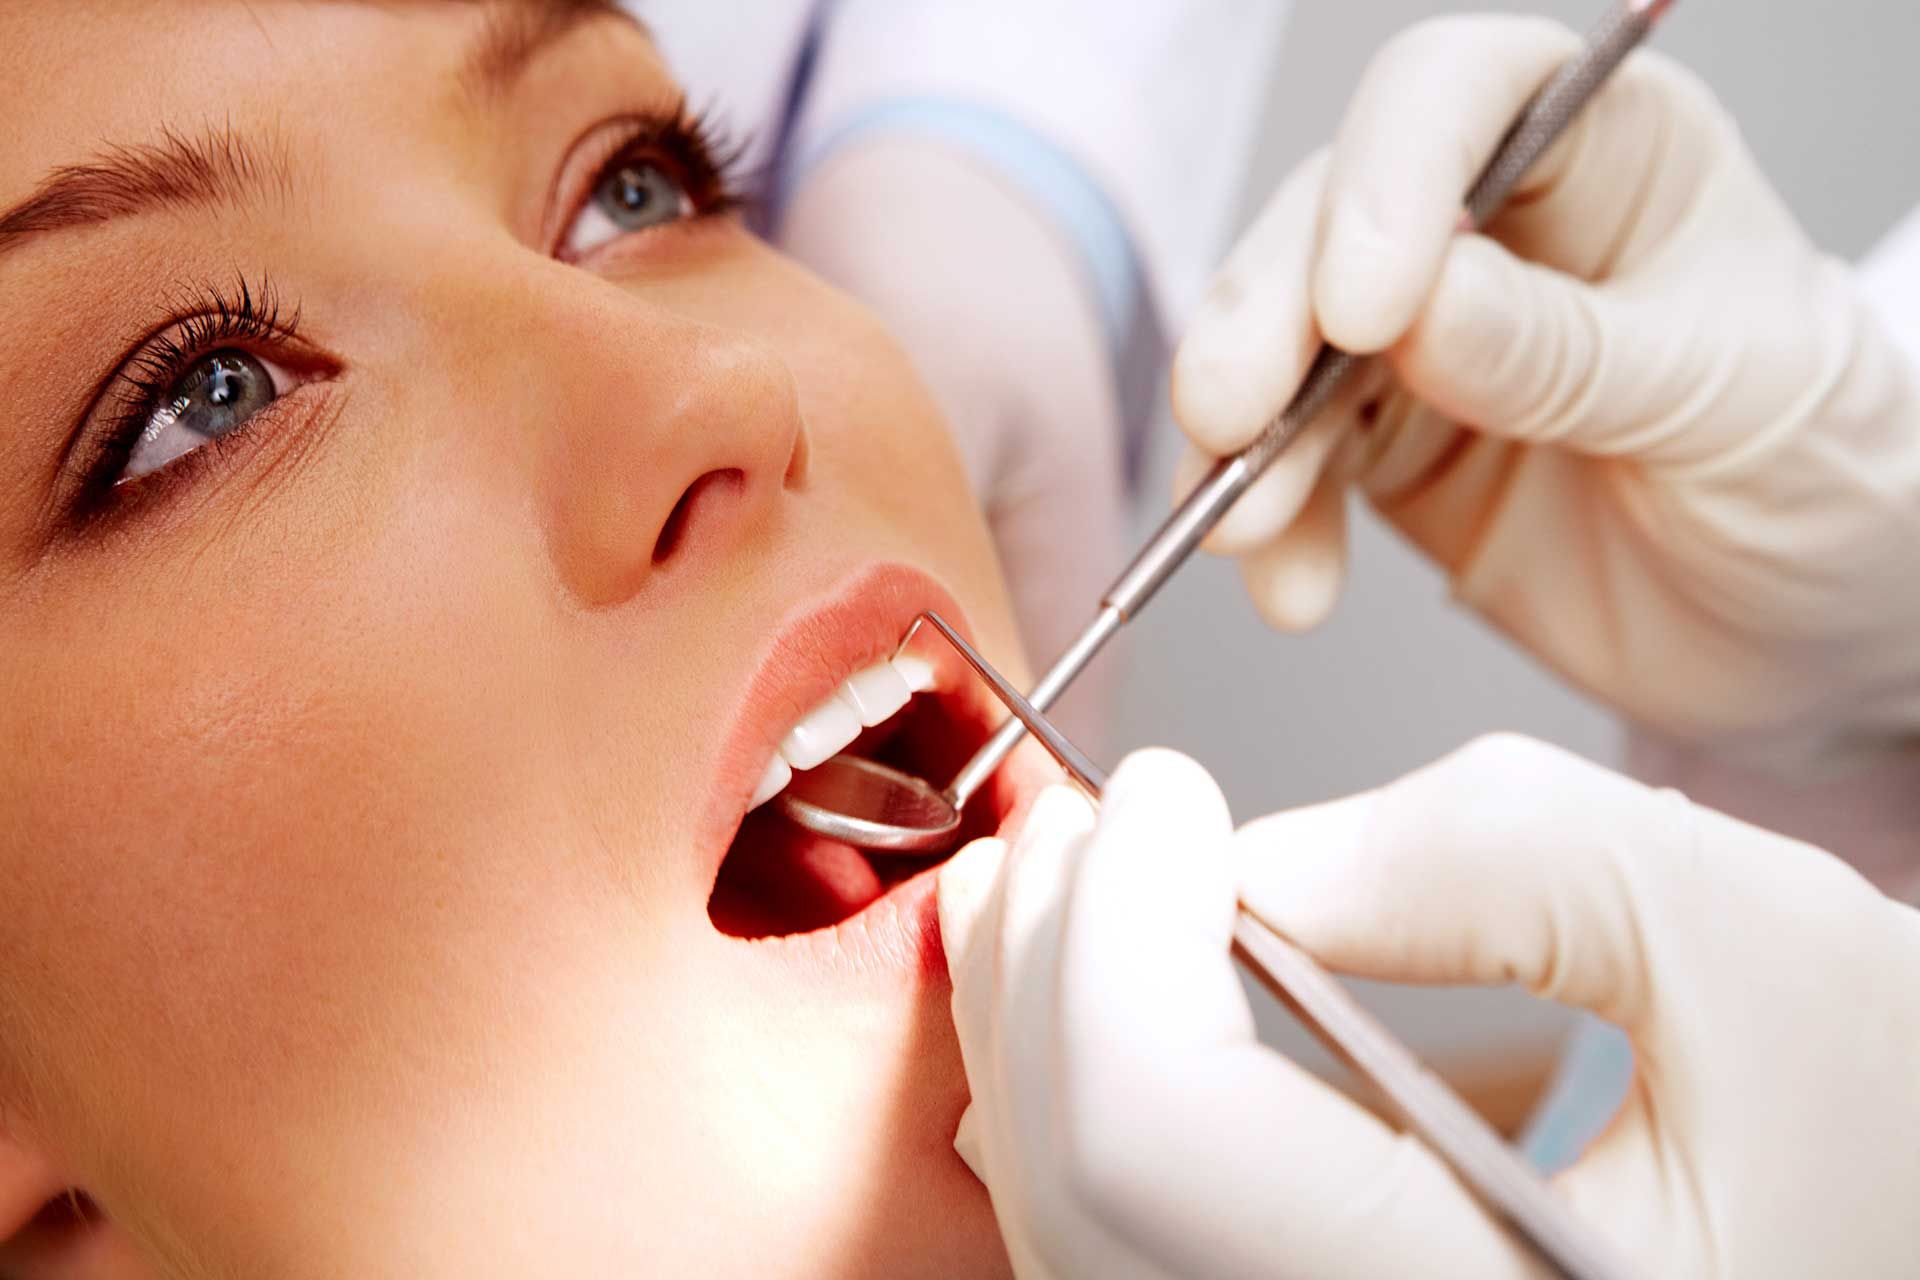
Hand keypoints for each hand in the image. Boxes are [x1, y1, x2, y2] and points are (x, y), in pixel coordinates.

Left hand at [941, 740, 1919, 1278]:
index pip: (1153, 1134)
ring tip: (1065, 889)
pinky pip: (1133, 1247)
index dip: (1116, 933)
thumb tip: (1241, 860)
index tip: (1166, 791)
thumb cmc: (1896, 1126)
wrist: (1918, 1231)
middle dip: (1048, 967)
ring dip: (1045, 1032)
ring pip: (1080, 1231)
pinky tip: (1131, 1002)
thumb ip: (1476, 857)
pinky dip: (1095, 1105)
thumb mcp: (1738, 937)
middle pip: (1082, 1188)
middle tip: (1082, 822)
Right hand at [1171, 15, 1919, 764]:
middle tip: (1230, 413)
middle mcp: (1497, 227)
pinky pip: (1287, 467)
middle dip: (1264, 316)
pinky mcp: (1384, 452)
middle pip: (1329, 221)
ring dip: (1242, 437)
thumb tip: (1418, 312)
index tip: (1361, 306)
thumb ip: (1567, 353)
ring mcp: (1424, 344)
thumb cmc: (1826, 476)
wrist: (1813, 632)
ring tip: (1242, 526)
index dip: (1388, 179)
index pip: (1461, 95)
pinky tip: (1287, 581)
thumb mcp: (1728, 399)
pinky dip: (1267, 524)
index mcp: (1610, 150)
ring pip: (1279, 347)